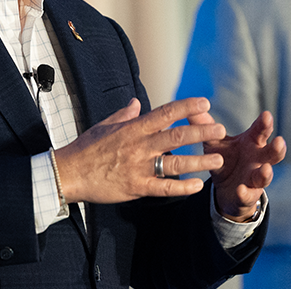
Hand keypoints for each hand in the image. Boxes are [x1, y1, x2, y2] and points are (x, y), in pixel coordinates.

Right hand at [54, 97, 225, 203]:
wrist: (69, 173)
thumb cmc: (85, 148)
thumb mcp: (103, 126)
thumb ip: (124, 115)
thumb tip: (137, 103)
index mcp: (132, 128)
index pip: (165, 113)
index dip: (187, 108)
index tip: (205, 103)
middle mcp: (138, 146)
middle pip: (177, 137)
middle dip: (202, 132)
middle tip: (221, 129)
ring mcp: (139, 167)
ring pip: (176, 163)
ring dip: (199, 161)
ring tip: (218, 159)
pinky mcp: (136, 187)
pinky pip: (164, 188)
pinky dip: (182, 187)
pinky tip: (197, 185)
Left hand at [189, 110, 285, 221]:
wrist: (225, 188)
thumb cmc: (224, 158)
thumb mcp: (215, 141)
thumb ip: (206, 125)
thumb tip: (193, 105)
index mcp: (251, 143)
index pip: (261, 131)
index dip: (265, 124)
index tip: (266, 115)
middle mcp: (258, 160)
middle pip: (272, 154)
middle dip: (277, 148)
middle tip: (279, 140)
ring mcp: (254, 179)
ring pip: (265, 177)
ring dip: (266, 173)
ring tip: (265, 169)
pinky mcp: (247, 196)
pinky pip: (248, 195)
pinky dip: (245, 193)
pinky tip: (241, 189)